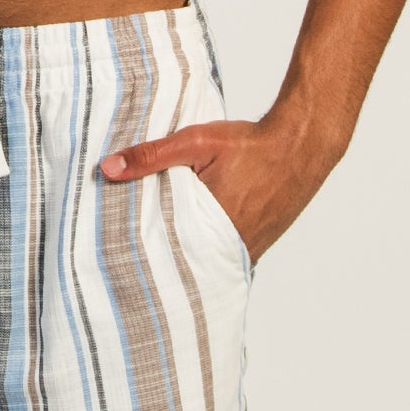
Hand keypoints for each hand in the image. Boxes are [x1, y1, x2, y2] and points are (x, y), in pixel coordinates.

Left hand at [99, 112, 344, 266]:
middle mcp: (228, 249)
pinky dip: (207, 255)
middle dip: (161, 263)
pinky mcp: (255, 247)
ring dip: (184, 261)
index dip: (143, 259)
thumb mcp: (196, 143)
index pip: (164, 256)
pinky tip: (190, 250)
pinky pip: (223, 259)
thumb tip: (107, 168)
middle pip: (183, 265)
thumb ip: (151, 156)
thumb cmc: (251, 144)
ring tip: (157, 260)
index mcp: (209, 230)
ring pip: (204, 264)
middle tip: (131, 267)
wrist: (302, 145)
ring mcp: (244, 251)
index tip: (120, 262)